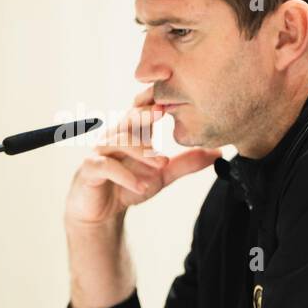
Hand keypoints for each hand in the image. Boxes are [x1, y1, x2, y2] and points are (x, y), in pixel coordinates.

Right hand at [65, 86, 221, 228]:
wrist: (101, 211)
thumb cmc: (128, 184)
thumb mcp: (162, 174)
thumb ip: (186, 162)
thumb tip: (217, 152)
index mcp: (132, 132)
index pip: (142, 109)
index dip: (155, 100)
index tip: (176, 96)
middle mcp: (114, 136)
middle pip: (128, 118)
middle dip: (146, 113)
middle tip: (165, 111)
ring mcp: (100, 152)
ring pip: (119, 142)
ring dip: (142, 151)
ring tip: (162, 163)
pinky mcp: (90, 169)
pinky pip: (107, 167)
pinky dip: (126, 176)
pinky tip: (142, 186)